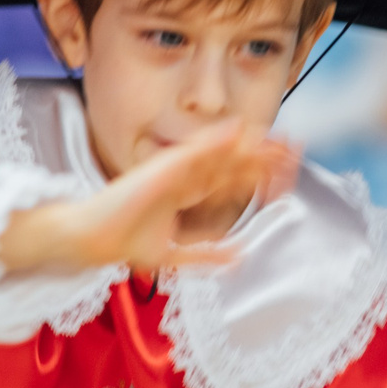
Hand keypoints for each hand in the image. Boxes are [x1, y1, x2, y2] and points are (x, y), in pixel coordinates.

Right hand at [0, 121, 296, 277]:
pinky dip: (214, 141)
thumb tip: (238, 258)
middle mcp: (184, 176)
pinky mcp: (159, 169)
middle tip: (297, 148)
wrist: (89, 239)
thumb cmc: (123, 242)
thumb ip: (205, 255)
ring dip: (249, 145)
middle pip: (232, 162)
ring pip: (219, 154)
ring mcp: (173, 170)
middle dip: (264, 156)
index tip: (289, 171)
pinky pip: (191, 152)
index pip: (231, 178)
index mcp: (187, 192)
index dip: (260, 173)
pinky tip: (236, 130)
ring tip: (279, 137)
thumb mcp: (174, 254)